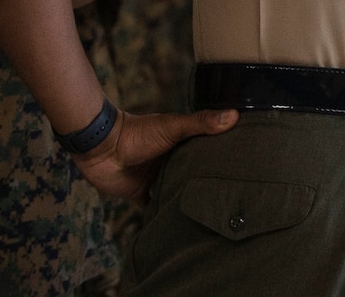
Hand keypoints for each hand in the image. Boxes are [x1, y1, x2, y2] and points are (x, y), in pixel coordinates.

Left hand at [71, 108, 238, 205]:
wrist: (102, 148)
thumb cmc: (137, 133)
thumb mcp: (173, 126)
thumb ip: (201, 123)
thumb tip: (235, 115)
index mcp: (180, 145)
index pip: (205, 153)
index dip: (221, 160)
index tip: (242, 171)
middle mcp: (169, 162)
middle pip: (191, 175)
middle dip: (204, 185)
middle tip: (229, 200)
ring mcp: (155, 179)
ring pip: (175, 193)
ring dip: (185, 202)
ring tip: (209, 217)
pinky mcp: (140, 194)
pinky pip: (154, 208)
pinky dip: (163, 216)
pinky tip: (178, 228)